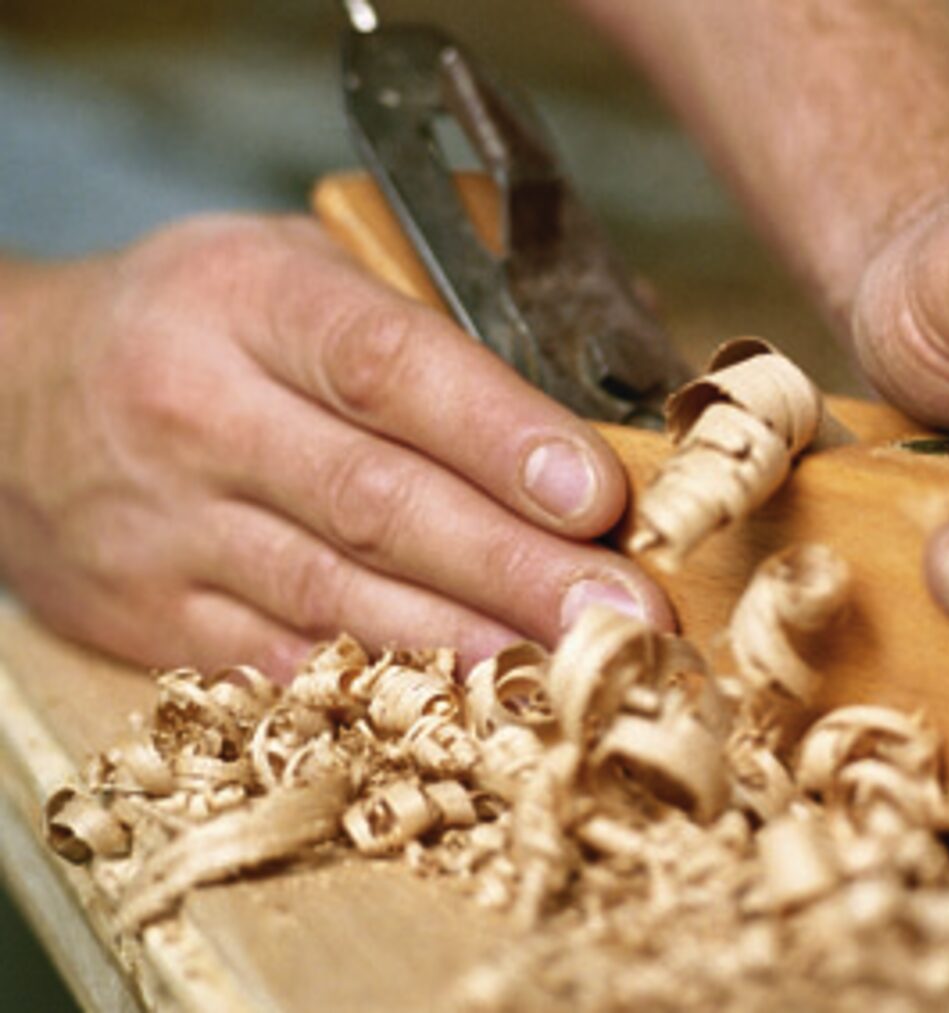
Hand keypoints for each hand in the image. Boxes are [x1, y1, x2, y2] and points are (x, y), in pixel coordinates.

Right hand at [0, 215, 669, 676]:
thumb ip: (447, 314)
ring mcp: (168, 529)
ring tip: (570, 673)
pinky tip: (467, 704)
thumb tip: (616, 375)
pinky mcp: (152, 619)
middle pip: (377, 502)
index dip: (501, 434)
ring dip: (467, 644)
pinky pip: (282, 665)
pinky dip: (381, 688)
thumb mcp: (301, 267)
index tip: (598, 494)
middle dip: (516, 566)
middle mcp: (199, 413)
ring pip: (336, 597)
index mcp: (250, 303)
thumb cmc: (200, 323)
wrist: (5, 394)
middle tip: (626, 614)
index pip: (390, 367)